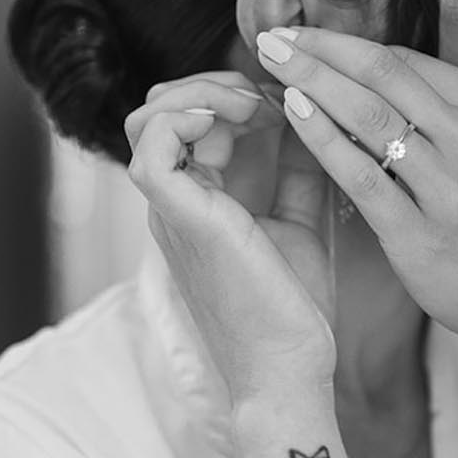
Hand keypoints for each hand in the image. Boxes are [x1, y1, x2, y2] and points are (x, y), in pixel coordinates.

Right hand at [124, 71, 340, 404]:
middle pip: (159, 109)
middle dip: (214, 84)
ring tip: (258, 104)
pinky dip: (191, 114)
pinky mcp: (182, 219)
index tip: (285, 103)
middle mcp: (174, 203)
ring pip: (150, 116)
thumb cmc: (293, 313)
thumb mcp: (299, 221)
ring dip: (205, 92)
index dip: (230, 95)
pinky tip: (245, 119)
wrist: (289, 373)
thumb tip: (308, 119)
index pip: (185, 121)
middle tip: (270, 97)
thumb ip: (296, 172)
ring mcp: (172, 211)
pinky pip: (153, 145)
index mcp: (195, 203)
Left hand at [254, 26, 457, 369]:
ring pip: (367, 115)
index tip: (302, 35)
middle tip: (271, 34)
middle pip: (380, 73)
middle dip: (318, 48)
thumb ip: (446, 114)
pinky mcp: (421, 235)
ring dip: (311, 80)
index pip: (403, 60)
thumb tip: (373, 76)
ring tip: (269, 62)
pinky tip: (292, 113)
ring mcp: (449, 188)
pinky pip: (361, 175)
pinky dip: (322, 137)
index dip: (343, 43)